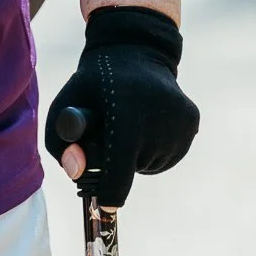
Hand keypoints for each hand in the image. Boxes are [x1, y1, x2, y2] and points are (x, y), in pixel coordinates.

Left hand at [45, 5, 198, 206]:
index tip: (104, 204)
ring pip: (152, 164)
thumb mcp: (64, 107)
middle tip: (111, 134)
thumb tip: (77, 175)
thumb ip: (62, 146)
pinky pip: (169, 154)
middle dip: (117, 164)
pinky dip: (154, 148)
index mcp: (126, 113)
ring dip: (136, 156)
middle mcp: (160, 117)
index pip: (120, 170)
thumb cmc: (91, 84)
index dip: (110, 192)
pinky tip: (147, 123)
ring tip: (129, 124)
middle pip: (134, 169)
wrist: (133, 50)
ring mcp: (181, 120)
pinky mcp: (193, 120)